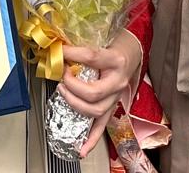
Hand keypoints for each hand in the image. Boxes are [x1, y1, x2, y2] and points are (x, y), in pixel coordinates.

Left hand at [58, 32, 141, 156]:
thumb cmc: (114, 45)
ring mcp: (116, 97)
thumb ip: (81, 45)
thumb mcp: (101, 39)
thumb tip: (57, 47)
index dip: (72, 54)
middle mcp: (118, 81)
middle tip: (62, 76)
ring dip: (74, 104)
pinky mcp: (112, 107)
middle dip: (72, 86)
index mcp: (116, 60)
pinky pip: (102, 126)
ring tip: (63, 92)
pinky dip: (91, 139)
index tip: (60, 51)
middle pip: (93, 92)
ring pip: (96, 110)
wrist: (131, 54)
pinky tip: (82, 148)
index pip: (91, 57)